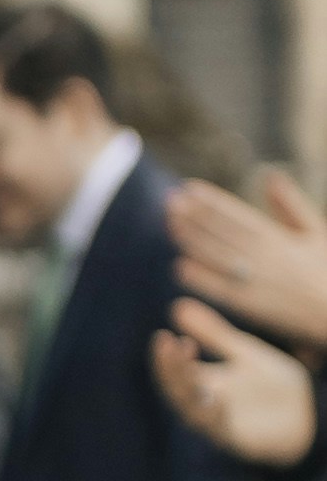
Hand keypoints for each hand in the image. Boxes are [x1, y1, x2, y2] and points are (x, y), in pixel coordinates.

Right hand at [153, 295, 319, 467]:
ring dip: (186, 391)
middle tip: (167, 345)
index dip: (167, 357)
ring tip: (186, 366)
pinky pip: (221, 431)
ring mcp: (220, 424)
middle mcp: (206, 404)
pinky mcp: (237, 440)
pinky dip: (216, 416)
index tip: (164, 336)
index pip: (176, 371)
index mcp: (206, 383)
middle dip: (171, 369)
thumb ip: (214, 334)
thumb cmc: (273, 386)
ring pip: (191, 411)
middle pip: (177, 390)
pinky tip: (217, 398)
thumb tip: (178, 306)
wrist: (307, 415)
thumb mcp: (244, 352)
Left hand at [166, 169, 326, 348]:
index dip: (211, 200)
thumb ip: (289, 204)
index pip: (237, 214)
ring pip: (217, 256)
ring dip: (192, 240)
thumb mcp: (314, 231)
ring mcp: (256, 280)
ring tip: (170, 224)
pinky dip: (201, 279)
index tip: (189, 187)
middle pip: (222, 232)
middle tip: (170, 201)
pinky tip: (180, 267)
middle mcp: (264, 256)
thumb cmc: (326, 268)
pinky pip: (221, 290)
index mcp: (278, 237)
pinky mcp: (251, 306)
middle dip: (194, 215)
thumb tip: (269, 175)